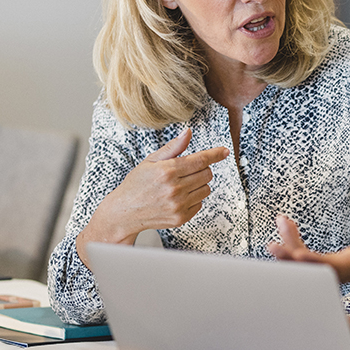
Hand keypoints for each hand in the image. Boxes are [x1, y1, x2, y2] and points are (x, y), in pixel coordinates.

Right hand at [82, 128, 229, 247]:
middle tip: (186, 171)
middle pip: (206, 174)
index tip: (224, 151)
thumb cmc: (136, 184)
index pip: (200, 160)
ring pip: (206, 189)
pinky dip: (193, 199)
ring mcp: (178, 205)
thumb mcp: (151, 160)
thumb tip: (188, 132)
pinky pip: (200, 204)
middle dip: (200, 169)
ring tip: (180, 185)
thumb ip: (173, 147)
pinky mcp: (180, 218)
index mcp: (167, 171)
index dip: (215, 154)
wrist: (124, 212)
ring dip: (198, 184)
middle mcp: (174, 189)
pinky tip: (177, 198)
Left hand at [268, 213, 349, 285]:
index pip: (332, 267)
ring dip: (291, 249)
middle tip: (273, 247)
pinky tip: (287, 224)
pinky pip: (311, 257)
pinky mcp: (336, 263)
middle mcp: (346, 270)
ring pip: (309, 265)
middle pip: (314, 271)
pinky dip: (297, 243)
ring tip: (281, 222)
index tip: (295, 254)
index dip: (313, 262)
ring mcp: (339, 268)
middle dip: (292, 262)